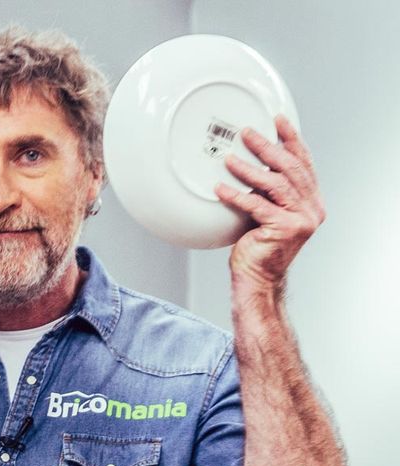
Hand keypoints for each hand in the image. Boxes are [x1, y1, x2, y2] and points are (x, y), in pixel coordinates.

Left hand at [214, 115, 325, 295]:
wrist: (258, 278)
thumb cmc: (259, 246)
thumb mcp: (268, 212)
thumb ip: (269, 192)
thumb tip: (252, 162)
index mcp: (312, 200)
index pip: (303, 162)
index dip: (292, 139)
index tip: (278, 120)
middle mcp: (312, 208)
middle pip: (290, 168)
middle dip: (268, 147)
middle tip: (247, 133)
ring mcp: (301, 219)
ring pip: (275, 184)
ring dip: (249, 169)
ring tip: (229, 158)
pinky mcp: (284, 229)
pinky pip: (256, 205)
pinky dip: (236, 195)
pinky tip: (220, 188)